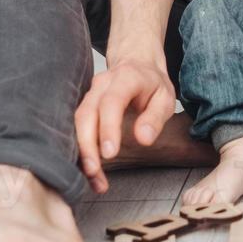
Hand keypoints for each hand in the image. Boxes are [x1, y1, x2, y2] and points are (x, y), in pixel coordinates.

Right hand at [73, 54, 175, 193]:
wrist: (137, 63)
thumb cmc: (152, 84)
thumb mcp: (165, 98)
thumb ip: (155, 118)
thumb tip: (144, 139)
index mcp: (126, 78)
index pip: (112, 102)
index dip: (108, 128)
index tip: (109, 154)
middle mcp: (102, 84)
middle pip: (86, 114)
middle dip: (87, 145)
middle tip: (95, 171)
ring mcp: (90, 93)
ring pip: (78, 122)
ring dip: (82, 151)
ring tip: (93, 178)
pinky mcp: (84, 105)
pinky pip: (77, 127)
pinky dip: (82, 149)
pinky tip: (90, 170)